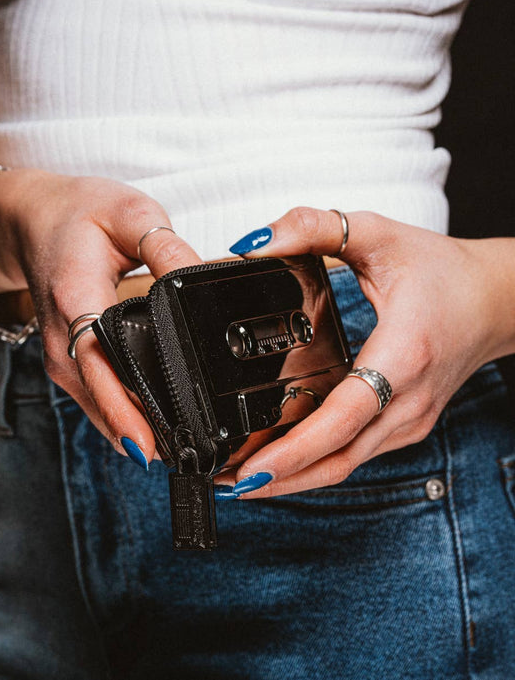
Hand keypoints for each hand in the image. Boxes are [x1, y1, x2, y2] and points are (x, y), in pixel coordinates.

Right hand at [0, 168, 200, 463]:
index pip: (98, 360)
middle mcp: (62, 338)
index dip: (123, 405)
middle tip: (193, 460)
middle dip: (142, 432)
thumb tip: (199, 279)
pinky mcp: (71, 363)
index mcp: (75, 296)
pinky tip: (158, 432)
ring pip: (98, 407)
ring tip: (185, 454)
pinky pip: (98, 400)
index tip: (148, 445)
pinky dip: (125, 418)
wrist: (33, 221)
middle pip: (100, 397)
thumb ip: (165, 247)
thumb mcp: (129, 212)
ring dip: (136, 432)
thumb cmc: (78, 214)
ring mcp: (63, 356)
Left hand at [215, 207, 512, 497]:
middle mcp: (408, 400)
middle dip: (279, 477)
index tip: (251, 468)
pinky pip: (356, 453)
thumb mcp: (377, 234)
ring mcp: (411, 419)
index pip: (344, 417)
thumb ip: (313, 227)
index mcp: (402, 355)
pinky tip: (283, 460)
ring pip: (346, 464)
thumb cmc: (443, 271)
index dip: (295, 449)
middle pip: (338, 457)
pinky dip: (317, 463)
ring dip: (294, 477)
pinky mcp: (407, 425)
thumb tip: (254, 242)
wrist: (496, 300)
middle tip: (224, 482)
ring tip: (239, 479)